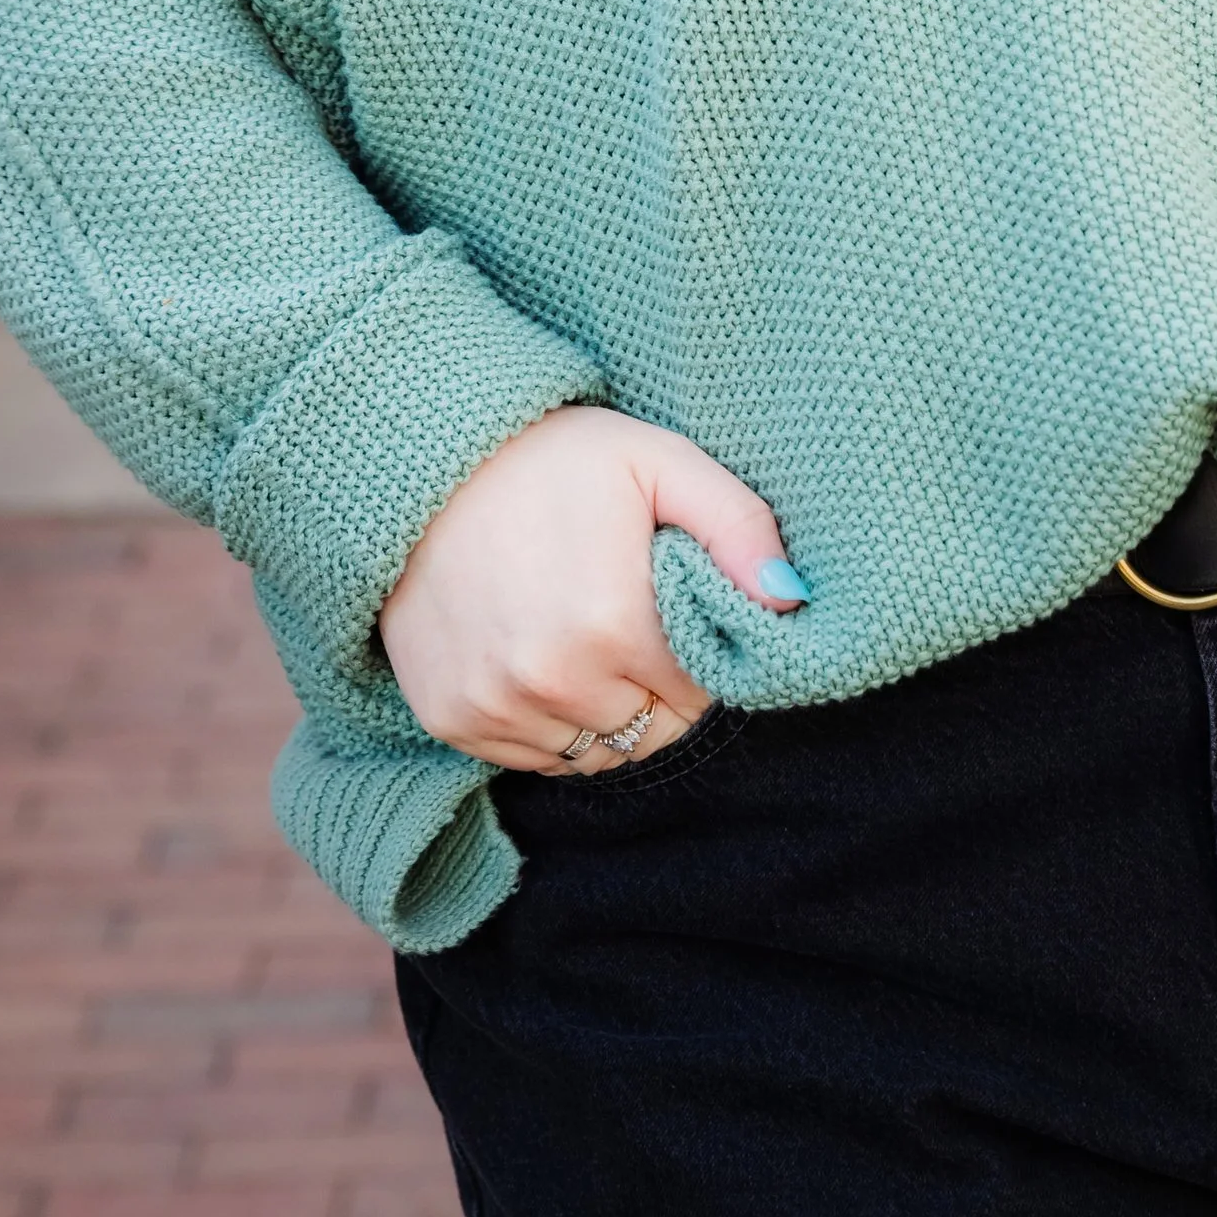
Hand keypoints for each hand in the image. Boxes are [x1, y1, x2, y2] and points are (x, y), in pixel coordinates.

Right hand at [378, 404, 807, 772]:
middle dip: (660, 690)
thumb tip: (790, 597)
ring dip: (607, 711)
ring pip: (595, 752)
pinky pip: (533, 756)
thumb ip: (737, 526)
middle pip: (651, 732)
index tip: (678, 610)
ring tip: (589, 638)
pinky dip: (550, 722)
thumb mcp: (659, 463)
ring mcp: (495, 706)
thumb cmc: (555, 459)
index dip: (700, 652)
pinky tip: (543, 656)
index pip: (701, 691)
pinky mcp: (452, 719)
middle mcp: (552, 680)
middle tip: (636, 625)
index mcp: (614, 624)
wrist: (426, 462)